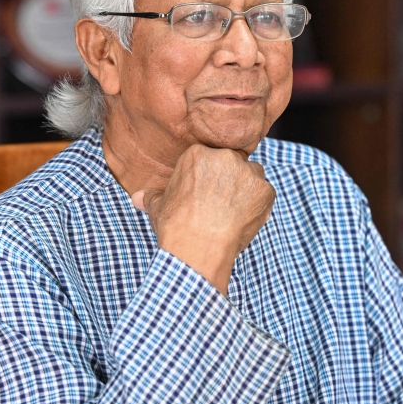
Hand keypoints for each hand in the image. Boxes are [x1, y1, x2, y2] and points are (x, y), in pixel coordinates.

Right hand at [132, 144, 274, 295]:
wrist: (197, 249)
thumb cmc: (176, 227)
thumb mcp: (158, 208)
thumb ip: (152, 196)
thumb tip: (137, 198)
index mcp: (198, 154)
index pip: (211, 158)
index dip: (210, 177)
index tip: (206, 194)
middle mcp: (225, 157)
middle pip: (233, 163)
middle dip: (229, 181)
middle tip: (220, 205)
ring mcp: (247, 173)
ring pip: (252, 176)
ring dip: (246, 190)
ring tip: (232, 213)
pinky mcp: (264, 190)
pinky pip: (265, 194)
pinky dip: (258, 206)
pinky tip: (243, 221)